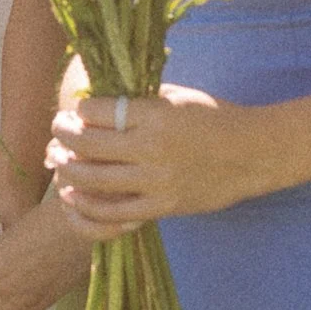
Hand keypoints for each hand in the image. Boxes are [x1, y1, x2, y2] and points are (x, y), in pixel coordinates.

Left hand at [48, 87, 251, 233]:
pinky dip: (86, 205)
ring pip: (93, 180)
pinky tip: (71, 195)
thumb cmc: (215, 118)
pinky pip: (113, 213)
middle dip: (62, 136)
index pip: (97, 111)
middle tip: (57, 131)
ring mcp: (156, 182)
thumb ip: (139, 100)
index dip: (78, 110)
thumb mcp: (177, 96)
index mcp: (156, 115)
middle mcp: (152, 149)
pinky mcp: (162, 208)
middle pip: (87, 145)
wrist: (254, 154)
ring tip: (56, 162)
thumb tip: (97, 101)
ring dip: (66, 170)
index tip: (74, 111)